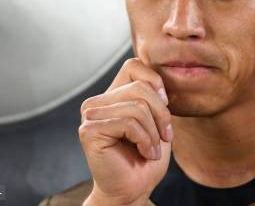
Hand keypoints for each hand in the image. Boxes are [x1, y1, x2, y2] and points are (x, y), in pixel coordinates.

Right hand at [79, 58, 172, 204]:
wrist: (134, 190)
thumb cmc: (146, 156)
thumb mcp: (158, 118)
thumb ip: (154, 94)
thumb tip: (157, 78)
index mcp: (112, 95)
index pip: (134, 65)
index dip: (156, 83)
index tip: (165, 108)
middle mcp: (97, 101)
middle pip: (141, 88)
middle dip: (162, 114)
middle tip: (164, 137)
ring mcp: (90, 115)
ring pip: (138, 106)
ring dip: (154, 132)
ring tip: (152, 149)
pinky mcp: (89, 131)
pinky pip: (129, 123)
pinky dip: (145, 140)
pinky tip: (144, 152)